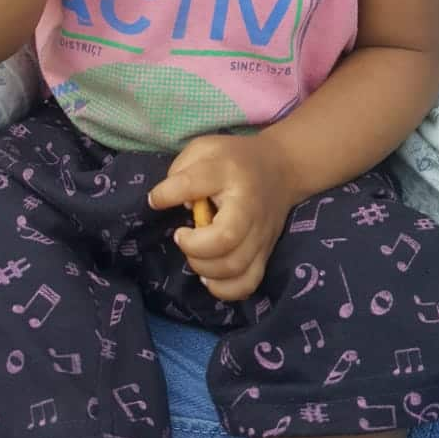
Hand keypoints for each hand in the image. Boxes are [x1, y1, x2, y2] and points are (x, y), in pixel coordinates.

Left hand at [149, 133, 294, 300]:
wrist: (282, 168)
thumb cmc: (233, 159)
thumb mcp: (204, 148)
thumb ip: (181, 171)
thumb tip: (167, 202)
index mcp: (228, 172)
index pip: (194, 183)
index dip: (168, 194)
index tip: (156, 200)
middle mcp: (248, 206)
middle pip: (224, 238)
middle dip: (193, 245)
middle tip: (181, 235)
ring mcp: (260, 234)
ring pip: (235, 267)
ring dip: (204, 267)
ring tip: (195, 254)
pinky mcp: (265, 253)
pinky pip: (247, 284)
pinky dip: (224, 289)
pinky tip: (209, 275)